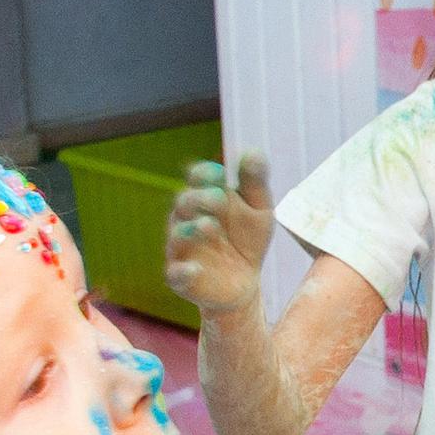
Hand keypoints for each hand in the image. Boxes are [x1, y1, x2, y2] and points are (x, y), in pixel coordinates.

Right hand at [165, 154, 274, 317]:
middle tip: (218, 199)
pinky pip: (175, 273)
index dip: (205, 173)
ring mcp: (181, 249)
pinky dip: (183, 271)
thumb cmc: (247, 239)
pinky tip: (195, 269)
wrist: (244, 282)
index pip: (197, 178)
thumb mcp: (259, 210)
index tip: (221, 173)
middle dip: (199, 199)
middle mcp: (186, 219)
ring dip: (191, 230)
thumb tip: (251, 152)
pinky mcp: (181, 277)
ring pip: (176, 235)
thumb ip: (255, 182)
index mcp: (204, 198)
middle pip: (183, 203)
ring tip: (210, 227)